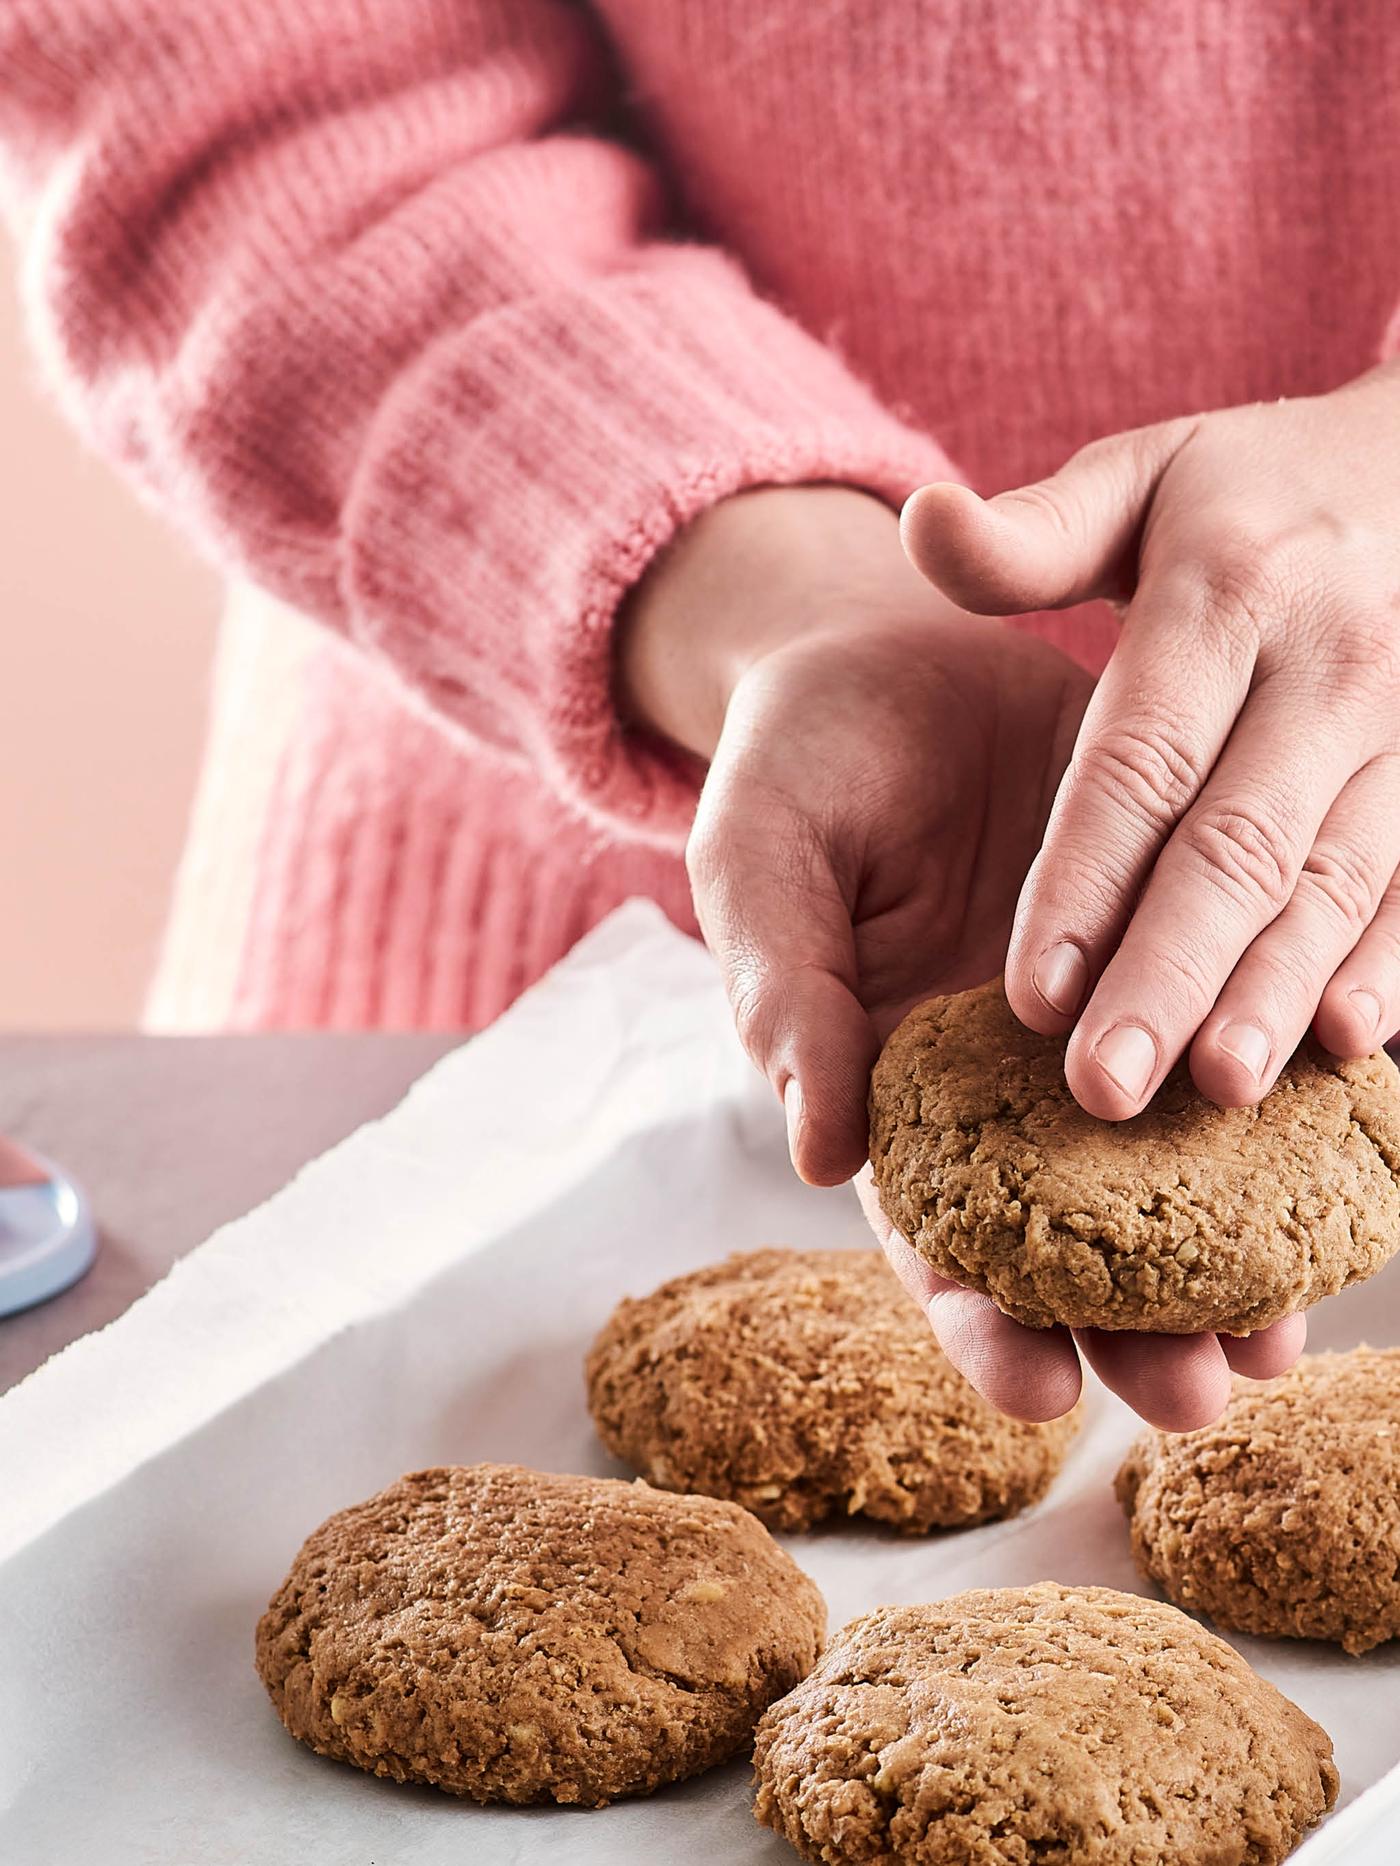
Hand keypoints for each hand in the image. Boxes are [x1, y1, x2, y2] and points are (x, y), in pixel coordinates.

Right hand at [624, 485, 1271, 1429]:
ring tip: (1284, 1331)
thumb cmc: (798, 773)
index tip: (1033, 1394)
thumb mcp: (757, 869)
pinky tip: (1342, 1156)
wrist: (890, 648)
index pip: (935, 1233)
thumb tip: (819, 1151)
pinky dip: (1292, 1094)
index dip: (978, 1319)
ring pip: (1175, 1161)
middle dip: (1134, 1330)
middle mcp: (1014, 1079)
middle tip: (1200, 1396)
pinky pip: (1238, 1023)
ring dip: (1232, 1252)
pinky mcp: (1182, 929)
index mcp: (898, 1089)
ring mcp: (1108, 1012)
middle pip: (1075, 1237)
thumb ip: (784, 1000)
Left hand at [902, 364, 1399, 1120]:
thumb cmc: (1243, 491)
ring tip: (1220, 1088)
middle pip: (1236, 844)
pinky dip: (1387, 964)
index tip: (1029, 994)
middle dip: (1167, 974)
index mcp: (1227, 594)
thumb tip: (920, 520)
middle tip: (1102, 1087)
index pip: (1139, 760)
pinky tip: (1343, 1046)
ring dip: (1277, 991)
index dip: (1083, 882)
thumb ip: (1029, 534)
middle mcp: (1328, 666)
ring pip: (1336, 879)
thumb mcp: (1137, 477)